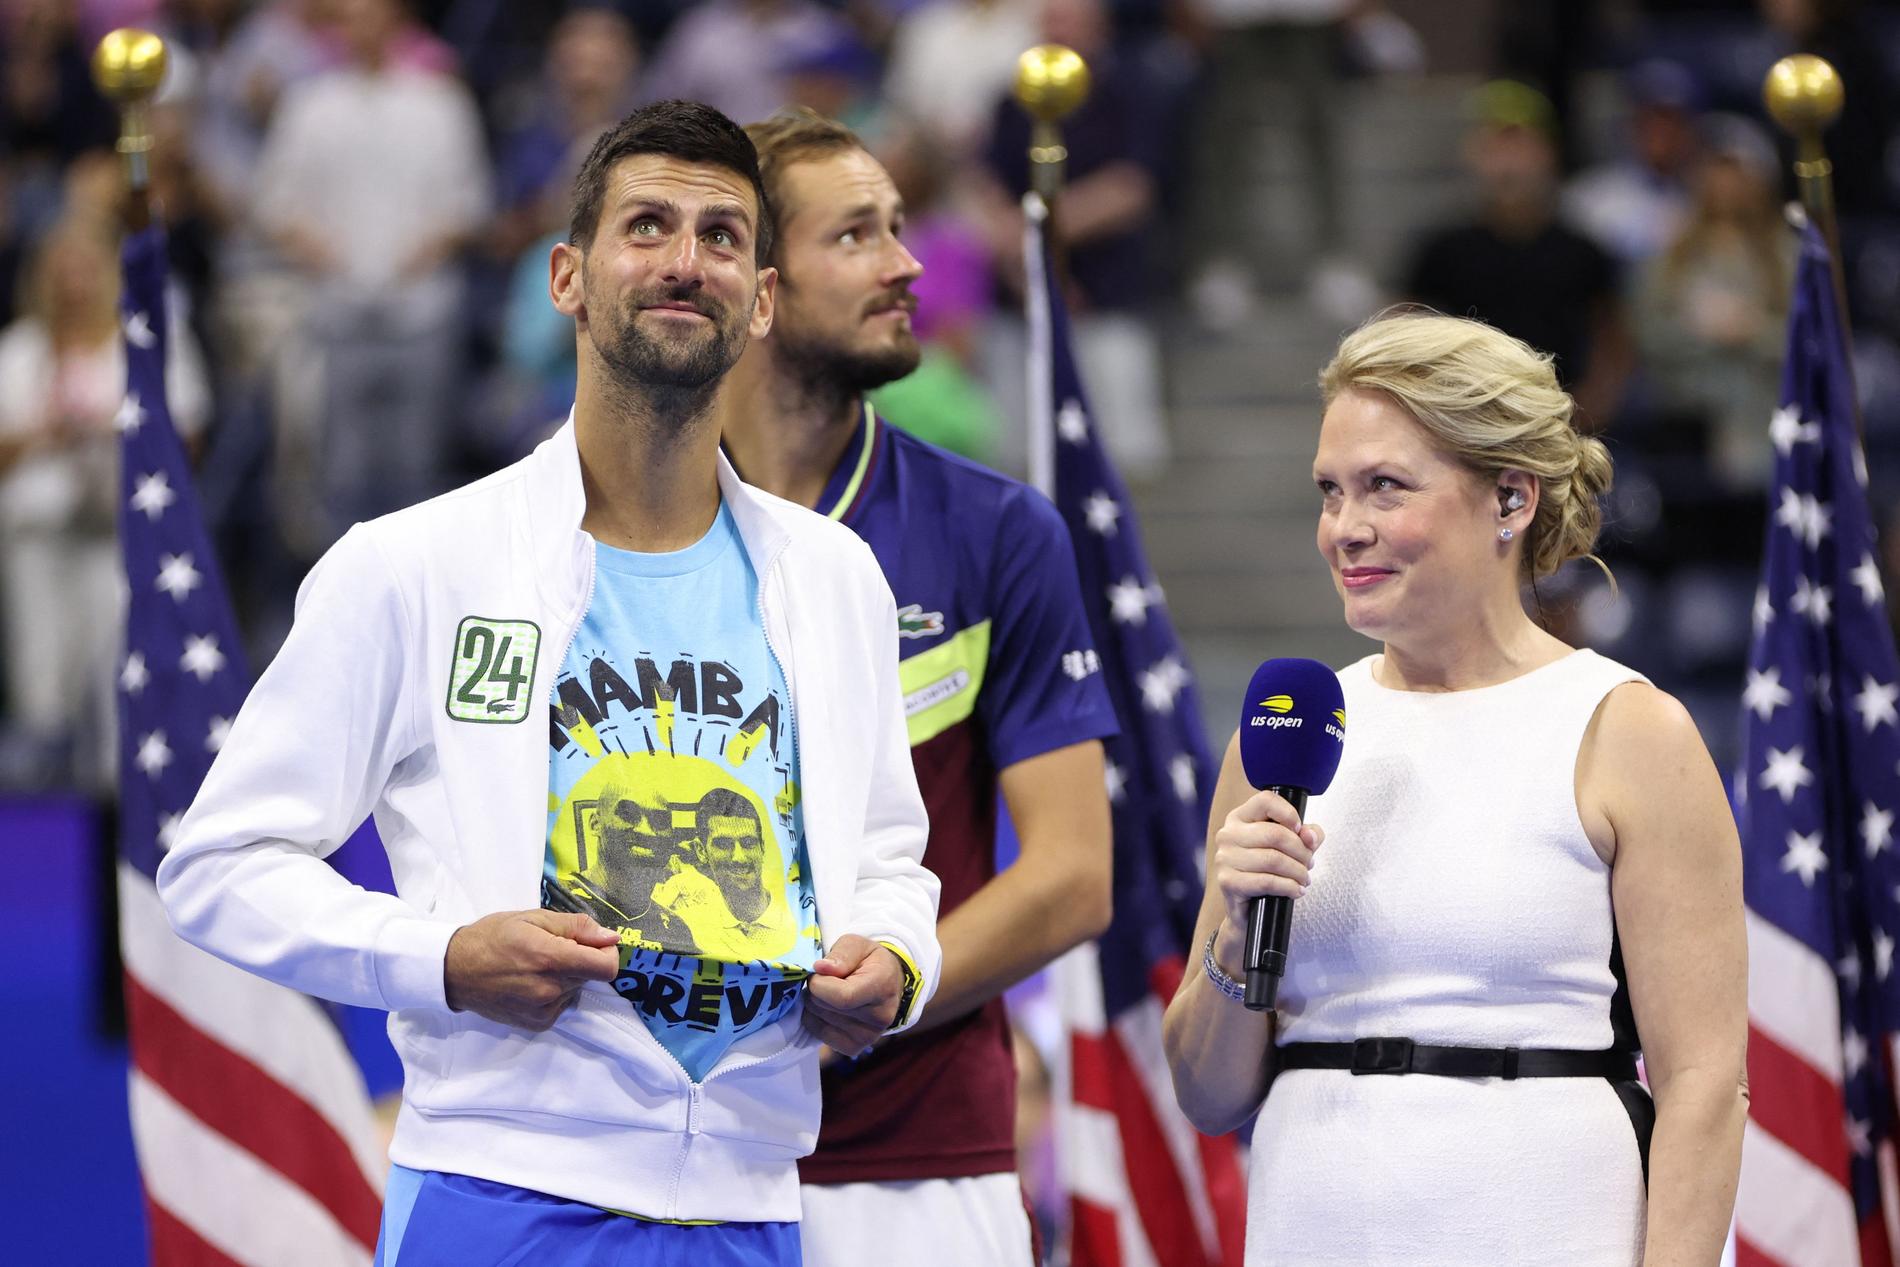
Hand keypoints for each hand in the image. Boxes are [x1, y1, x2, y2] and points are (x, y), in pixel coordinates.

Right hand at [443, 909, 620, 1030]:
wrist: (455, 970)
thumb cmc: (493, 937)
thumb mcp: (533, 918)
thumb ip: (576, 927)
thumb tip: (611, 937)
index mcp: (551, 959)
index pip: (606, 967)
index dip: (606, 953)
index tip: (591, 943)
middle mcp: (550, 989)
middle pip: (591, 976)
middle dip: (581, 960)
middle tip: (551, 948)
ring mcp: (544, 1010)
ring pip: (576, 989)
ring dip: (566, 976)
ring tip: (535, 965)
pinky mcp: (538, 1023)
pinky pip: (562, 1004)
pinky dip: (554, 993)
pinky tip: (530, 982)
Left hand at [802, 934, 904, 1056]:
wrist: (887, 985)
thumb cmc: (869, 961)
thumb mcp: (858, 945)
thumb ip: (841, 954)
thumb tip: (820, 968)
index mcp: (882, 987)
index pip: (842, 997)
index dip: (820, 984)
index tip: (818, 972)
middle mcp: (879, 1017)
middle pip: (825, 1007)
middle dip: (815, 990)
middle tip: (825, 979)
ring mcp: (868, 1037)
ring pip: (817, 1020)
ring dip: (814, 1003)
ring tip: (830, 993)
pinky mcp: (854, 1048)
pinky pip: (818, 1034)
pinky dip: (815, 1019)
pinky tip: (829, 1008)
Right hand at [1210, 789, 1323, 962]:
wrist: (1247, 909)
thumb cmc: (1267, 871)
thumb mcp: (1290, 847)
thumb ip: (1306, 835)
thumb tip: (1310, 835)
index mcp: (1240, 818)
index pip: (1266, 801)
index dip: (1289, 814)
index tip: (1300, 831)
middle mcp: (1228, 834)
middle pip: (1275, 834)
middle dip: (1301, 852)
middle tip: (1309, 864)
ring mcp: (1225, 858)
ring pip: (1274, 860)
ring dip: (1298, 872)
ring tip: (1304, 879)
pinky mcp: (1228, 881)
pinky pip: (1267, 881)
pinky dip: (1288, 887)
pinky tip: (1296, 890)